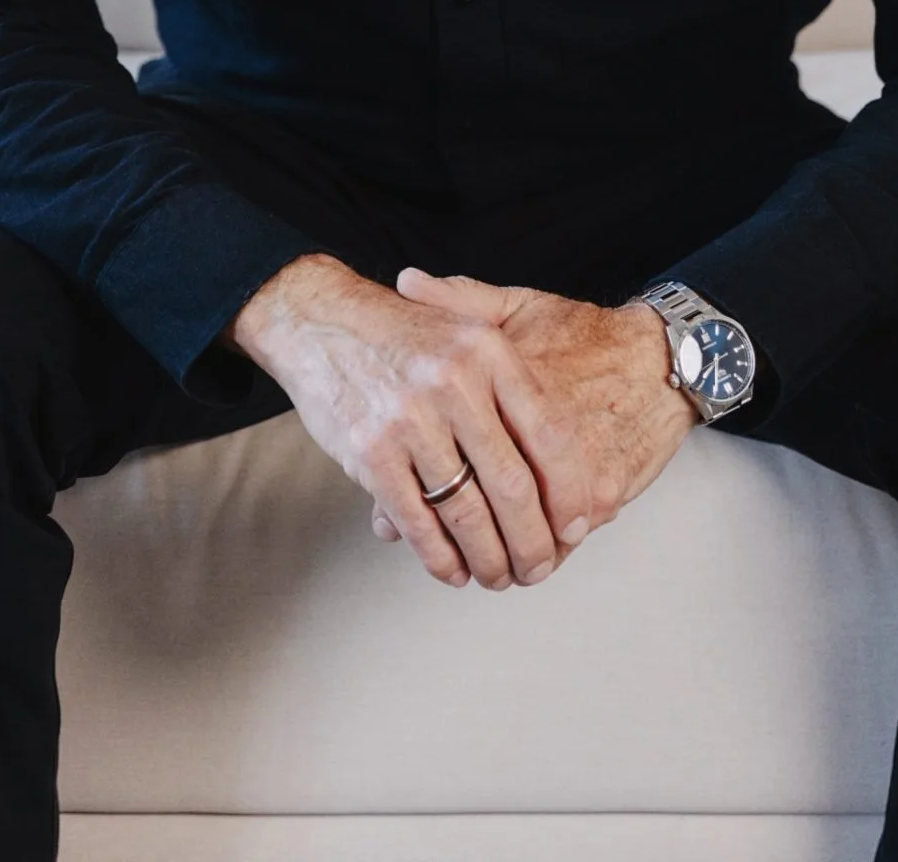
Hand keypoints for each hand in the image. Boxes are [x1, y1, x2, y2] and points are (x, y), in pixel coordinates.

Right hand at [225, 253, 592, 590]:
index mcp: (489, 352)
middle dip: (532, 542)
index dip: (569, 492)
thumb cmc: (403, 334)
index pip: (550, 435)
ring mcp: (411, 419)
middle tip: (538, 567)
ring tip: (497, 576)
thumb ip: (513, 381)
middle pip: (513, 486)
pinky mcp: (371, 453)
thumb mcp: (468, 327)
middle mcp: (455, 383)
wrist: (320, 320)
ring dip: (489, 559)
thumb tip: (566, 460)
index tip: (577, 526)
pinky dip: (440, 557)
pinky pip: (418, 522)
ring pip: (467, 514)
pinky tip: (453, 569)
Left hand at [387, 269, 696, 550]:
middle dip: (451, 535)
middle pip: (478, 506)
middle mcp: (535, 436)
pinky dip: (540, 555)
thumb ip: (460, 300)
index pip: (448, 450)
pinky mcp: (602, 495)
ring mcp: (570, 472)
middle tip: (438, 547)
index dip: (416, 485)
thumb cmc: (585, 335)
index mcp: (506, 387)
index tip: (396, 504)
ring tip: (480, 565)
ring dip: (496, 555)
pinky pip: (560, 542)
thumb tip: (406, 281)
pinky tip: (526, 559)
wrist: (662, 358)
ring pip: (517, 536)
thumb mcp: (519, 306)